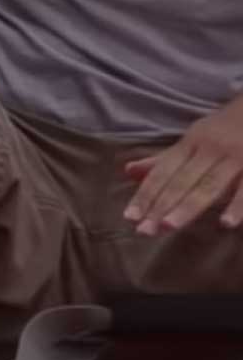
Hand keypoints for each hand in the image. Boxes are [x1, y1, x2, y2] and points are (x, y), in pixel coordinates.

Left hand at [124, 99, 242, 234]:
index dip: (146, 194)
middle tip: (144, 230)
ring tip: (169, 226)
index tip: (129, 217)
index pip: (162, 173)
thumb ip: (163, 160)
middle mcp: (209, 150)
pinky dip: (238, 206)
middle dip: (161, 205)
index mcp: (190, 144)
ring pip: (209, 185)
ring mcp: (236, 157)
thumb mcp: (193, 139)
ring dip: (188, 206)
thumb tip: (128, 171)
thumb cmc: (224, 129)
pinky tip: (226, 223)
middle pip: (181, 181)